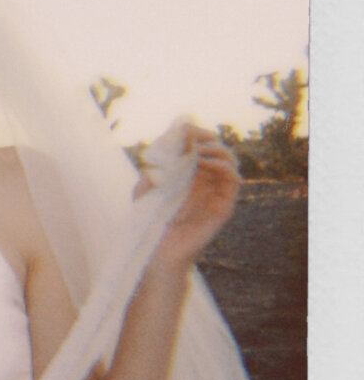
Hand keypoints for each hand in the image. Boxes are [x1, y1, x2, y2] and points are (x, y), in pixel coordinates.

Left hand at [138, 124, 239, 274]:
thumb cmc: (149, 221)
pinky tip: (208, 163)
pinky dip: (225, 167)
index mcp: (187, 174)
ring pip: (229, 162)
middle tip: (195, 138)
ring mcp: (215, 193)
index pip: (198, 147)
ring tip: (201, 150)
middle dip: (207, 139)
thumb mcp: (145, 188)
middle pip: (216, 150)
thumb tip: (167, 144)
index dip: (195, 134)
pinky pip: (233, 181)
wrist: (157, 250)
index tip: (185, 129)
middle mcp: (204, 181)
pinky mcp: (224, 206)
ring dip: (218, 150)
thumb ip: (154, 167)